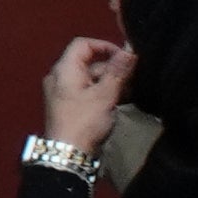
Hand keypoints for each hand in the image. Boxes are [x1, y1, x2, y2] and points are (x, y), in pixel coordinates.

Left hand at [38, 35, 133, 161]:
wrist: (69, 153)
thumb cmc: (85, 121)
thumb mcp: (104, 95)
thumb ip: (118, 72)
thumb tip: (129, 49)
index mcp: (64, 69)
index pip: (83, 45)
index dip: (105, 46)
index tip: (125, 57)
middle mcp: (61, 77)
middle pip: (89, 62)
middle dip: (113, 68)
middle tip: (136, 77)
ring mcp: (65, 92)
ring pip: (92, 79)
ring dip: (112, 82)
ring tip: (134, 90)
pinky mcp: (71, 106)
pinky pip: (89, 92)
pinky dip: (105, 93)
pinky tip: (124, 100)